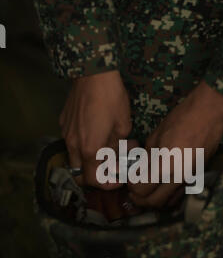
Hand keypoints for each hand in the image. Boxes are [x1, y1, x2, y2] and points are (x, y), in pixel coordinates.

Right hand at [60, 70, 131, 188]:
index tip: (119, 179)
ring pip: (74, 158)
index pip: (94, 180)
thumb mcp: (123, 126)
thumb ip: (118, 146)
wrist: (93, 73)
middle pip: (80, 174)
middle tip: (111, 168)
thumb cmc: (111, 98)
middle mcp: (74, 145)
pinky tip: (96, 132)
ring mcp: (66, 133)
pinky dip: (82, 145)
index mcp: (90, 149)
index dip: (108, 184)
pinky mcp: (63, 122)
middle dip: (96, 176)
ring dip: (89, 160)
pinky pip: (71, 141)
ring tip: (106, 149)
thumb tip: (118, 154)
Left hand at [128, 80, 222, 208]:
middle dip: (140, 199)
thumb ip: (146, 158)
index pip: (142, 189)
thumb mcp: (155, 137)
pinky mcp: (197, 178)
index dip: (132, 186)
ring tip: (147, 191)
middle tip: (133, 191)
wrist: (209, 114)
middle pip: (154, 202)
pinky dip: (167, 197)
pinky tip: (161, 188)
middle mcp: (178, 178)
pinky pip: (179, 196)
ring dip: (154, 201)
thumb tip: (139, 170)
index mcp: (165, 165)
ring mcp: (189, 180)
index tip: (130, 179)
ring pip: (168, 203)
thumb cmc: (180, 120)